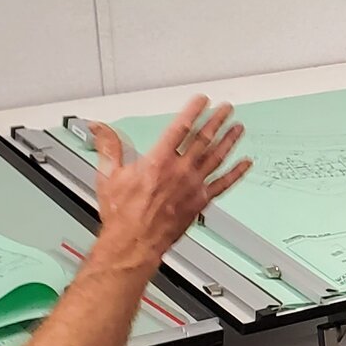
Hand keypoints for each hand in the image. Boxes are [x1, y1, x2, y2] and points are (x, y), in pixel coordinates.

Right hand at [90, 97, 249, 261]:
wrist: (134, 243)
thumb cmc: (122, 215)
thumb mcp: (109, 176)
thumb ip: (108, 147)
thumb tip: (100, 129)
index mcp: (158, 161)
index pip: (180, 128)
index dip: (193, 111)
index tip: (202, 101)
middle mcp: (179, 171)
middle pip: (203, 139)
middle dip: (216, 121)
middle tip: (226, 109)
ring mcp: (192, 187)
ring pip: (216, 158)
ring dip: (229, 141)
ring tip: (237, 128)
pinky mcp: (200, 202)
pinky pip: (223, 185)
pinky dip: (236, 173)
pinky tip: (244, 164)